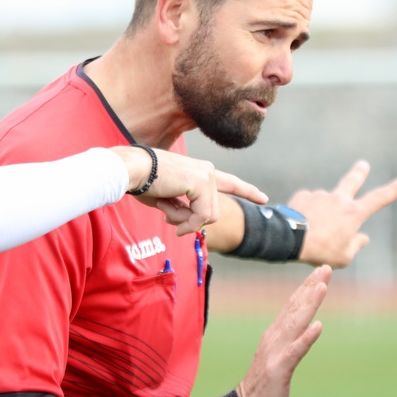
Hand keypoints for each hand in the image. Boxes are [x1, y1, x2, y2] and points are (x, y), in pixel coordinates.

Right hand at [111, 147, 267, 235]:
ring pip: (208, 217)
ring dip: (184, 221)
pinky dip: (185, 222)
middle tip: (168, 217)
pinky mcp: (202, 183)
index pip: (230, 182)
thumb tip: (189, 226)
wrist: (132, 170)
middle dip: (190, 222)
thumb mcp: (167, 200)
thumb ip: (183, 209)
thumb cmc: (143, 182)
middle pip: (212, 213)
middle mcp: (208, 171)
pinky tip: (168, 215)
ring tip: (165, 209)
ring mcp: (207, 176)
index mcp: (201, 172)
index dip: (247, 191)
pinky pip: (201, 216)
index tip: (264, 198)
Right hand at [236, 266, 330, 396]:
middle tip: (326, 267)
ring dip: (309, 304)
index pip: (292, 306)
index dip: (307, 288)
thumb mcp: (277, 359)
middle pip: (295, 308)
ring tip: (323, 286)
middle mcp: (274, 340)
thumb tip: (308, 325)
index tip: (321, 271)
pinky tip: (318, 326)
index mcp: (274, 336)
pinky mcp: (279, 370)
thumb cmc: (263, 388)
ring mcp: (276, 354)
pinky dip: (306, 338)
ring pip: (296, 324)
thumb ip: (289, 341)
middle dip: (311, 287)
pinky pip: (295, 352)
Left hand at [288, 161, 396, 267]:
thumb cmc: (319, 251)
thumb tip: (363, 238)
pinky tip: (301, 224)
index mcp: (354, 214)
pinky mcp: (303, 196)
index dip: (393, 190)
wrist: (289, 238)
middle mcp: (339, 200)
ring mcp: (320, 196)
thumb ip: (355, 245)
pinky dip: (307, 214)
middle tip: (363, 164)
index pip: (379, 199)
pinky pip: (308, 205)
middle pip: (352, 181)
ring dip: (322, 213)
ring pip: (325, 204)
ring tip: (313, 231)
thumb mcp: (343, 257)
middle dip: (359, 172)